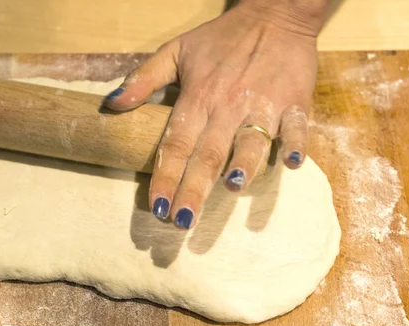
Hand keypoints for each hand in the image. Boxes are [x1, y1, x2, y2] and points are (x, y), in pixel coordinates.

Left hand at [104, 2, 320, 228]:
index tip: (157, 206)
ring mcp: (263, 104)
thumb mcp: (175, 51)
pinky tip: (289, 163)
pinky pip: (297, 126)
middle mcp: (228, 105)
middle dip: (194, 188)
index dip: (165, 175)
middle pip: (208, 153)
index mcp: (198, 96)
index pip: (177, 143)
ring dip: (242, 165)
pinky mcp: (295, 101)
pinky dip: (294, 144)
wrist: (275, 13)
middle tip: (183, 221)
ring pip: (250, 141)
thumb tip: (111, 105)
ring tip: (230, 188)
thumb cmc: (222, 39)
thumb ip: (143, 79)